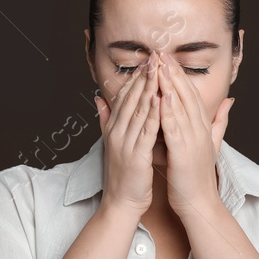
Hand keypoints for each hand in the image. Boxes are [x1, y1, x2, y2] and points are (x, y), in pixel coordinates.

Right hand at [93, 53, 160, 217]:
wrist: (121, 202)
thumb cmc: (124, 174)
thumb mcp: (112, 143)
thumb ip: (106, 119)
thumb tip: (98, 99)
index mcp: (113, 128)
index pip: (123, 96)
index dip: (135, 77)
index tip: (147, 60)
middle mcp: (116, 132)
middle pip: (131, 98)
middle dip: (144, 76)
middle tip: (155, 55)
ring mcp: (124, 143)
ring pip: (138, 110)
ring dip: (149, 88)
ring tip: (158, 69)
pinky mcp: (136, 154)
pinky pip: (146, 130)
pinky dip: (153, 113)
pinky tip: (160, 98)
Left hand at [155, 51, 233, 213]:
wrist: (199, 202)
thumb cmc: (198, 174)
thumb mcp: (210, 143)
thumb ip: (219, 121)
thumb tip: (230, 100)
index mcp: (203, 127)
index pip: (191, 95)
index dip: (180, 75)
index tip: (167, 57)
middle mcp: (200, 130)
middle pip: (186, 95)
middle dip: (173, 73)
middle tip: (161, 52)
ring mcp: (193, 140)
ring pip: (180, 107)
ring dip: (169, 85)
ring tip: (159, 66)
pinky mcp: (184, 153)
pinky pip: (175, 128)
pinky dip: (168, 112)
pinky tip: (161, 97)